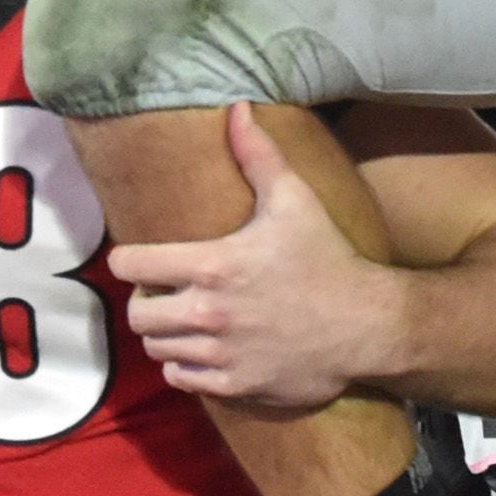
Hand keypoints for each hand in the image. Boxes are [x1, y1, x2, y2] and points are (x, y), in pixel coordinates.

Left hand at [107, 105, 396, 411]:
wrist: (366, 325)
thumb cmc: (327, 258)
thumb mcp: (294, 199)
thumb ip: (258, 155)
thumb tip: (237, 109)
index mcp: (212, 265)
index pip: (131, 265)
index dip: (128, 258)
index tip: (140, 257)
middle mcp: (206, 313)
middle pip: (136, 314)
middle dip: (144, 299)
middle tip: (164, 291)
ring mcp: (218, 355)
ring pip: (156, 349)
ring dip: (163, 333)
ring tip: (182, 319)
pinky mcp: (233, 386)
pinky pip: (180, 379)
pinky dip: (183, 365)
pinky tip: (202, 349)